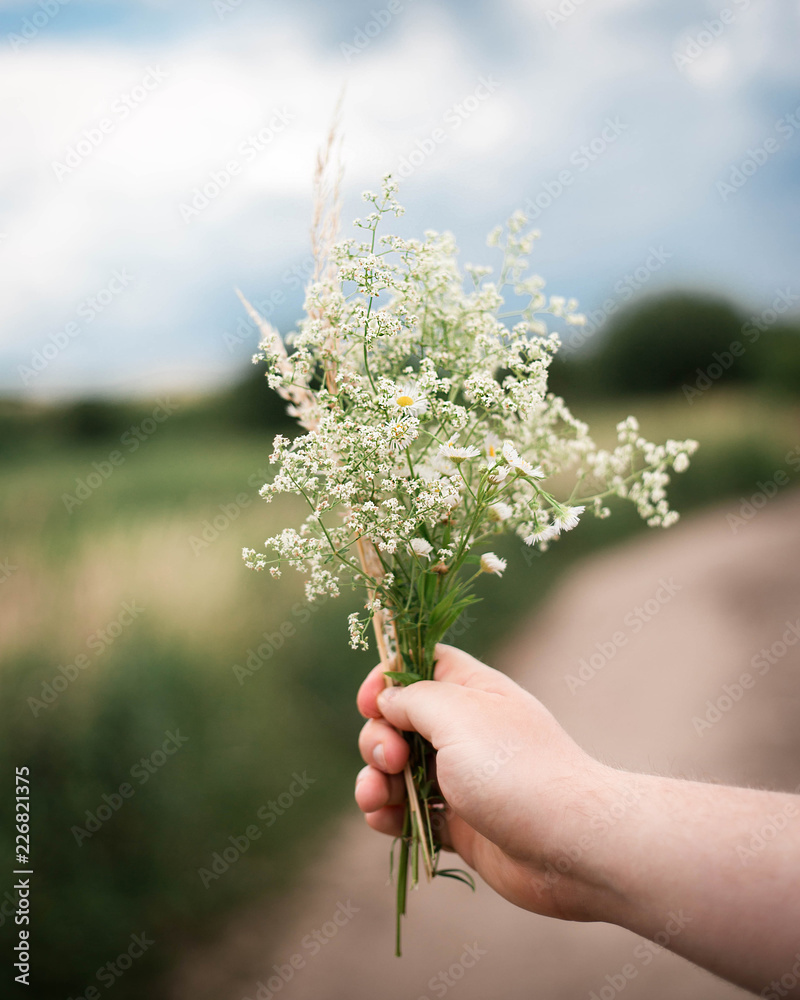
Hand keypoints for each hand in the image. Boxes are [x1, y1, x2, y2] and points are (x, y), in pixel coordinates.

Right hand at [355, 643, 625, 921]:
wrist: (571, 846)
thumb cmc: (514, 769)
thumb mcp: (457, 714)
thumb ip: (412, 699)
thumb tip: (387, 701)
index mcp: (471, 690)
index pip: (420, 664)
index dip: (387, 678)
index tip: (369, 702)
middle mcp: (466, 730)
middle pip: (398, 720)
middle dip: (378, 739)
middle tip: (393, 760)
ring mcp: (462, 778)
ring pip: (399, 771)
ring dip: (375, 781)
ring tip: (377, 799)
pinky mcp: (460, 824)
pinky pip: (412, 813)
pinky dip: (392, 816)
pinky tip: (386, 822)